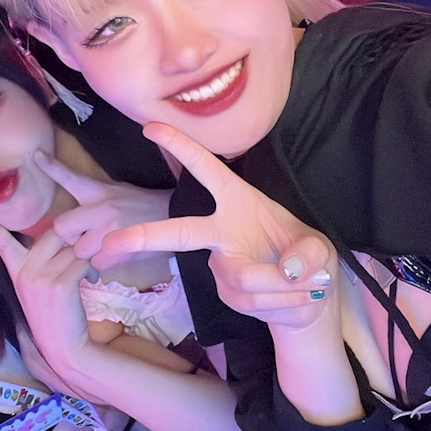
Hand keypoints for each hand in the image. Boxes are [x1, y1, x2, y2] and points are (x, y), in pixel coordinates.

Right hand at [0, 217, 92, 369]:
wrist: (63, 347)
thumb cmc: (54, 315)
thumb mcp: (36, 289)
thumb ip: (39, 264)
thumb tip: (57, 236)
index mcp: (18, 272)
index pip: (4, 246)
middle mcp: (26, 272)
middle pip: (54, 234)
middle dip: (72, 239)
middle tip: (81, 252)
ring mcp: (41, 278)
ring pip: (72, 248)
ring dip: (86, 256)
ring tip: (88, 271)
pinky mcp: (60, 285)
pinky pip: (82, 262)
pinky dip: (91, 269)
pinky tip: (91, 280)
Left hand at [35, 149, 172, 271]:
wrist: (176, 217)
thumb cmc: (143, 206)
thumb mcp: (117, 192)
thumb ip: (93, 201)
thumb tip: (70, 220)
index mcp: (99, 191)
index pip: (70, 177)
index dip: (51, 167)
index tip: (36, 156)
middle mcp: (101, 208)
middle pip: (62, 227)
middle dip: (68, 236)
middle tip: (82, 236)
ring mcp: (110, 230)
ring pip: (79, 251)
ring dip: (87, 253)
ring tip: (104, 246)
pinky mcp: (121, 250)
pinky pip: (97, 264)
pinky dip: (103, 264)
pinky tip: (116, 254)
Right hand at [102, 123, 339, 330]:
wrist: (308, 299)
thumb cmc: (308, 260)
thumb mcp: (320, 250)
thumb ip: (309, 255)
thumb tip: (289, 270)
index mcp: (239, 201)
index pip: (206, 170)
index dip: (180, 147)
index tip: (150, 128)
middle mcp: (222, 230)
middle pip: (178, 232)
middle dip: (144, 237)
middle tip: (110, 243)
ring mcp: (220, 264)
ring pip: (243, 278)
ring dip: (282, 287)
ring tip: (306, 287)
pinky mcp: (226, 291)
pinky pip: (250, 300)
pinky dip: (281, 302)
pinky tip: (292, 301)